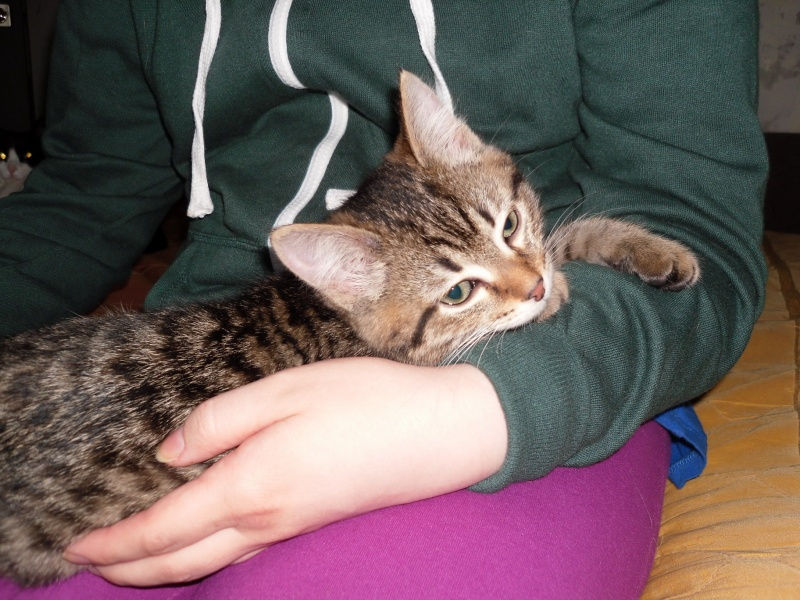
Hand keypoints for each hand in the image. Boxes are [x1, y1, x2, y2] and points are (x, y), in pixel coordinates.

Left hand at [63, 357, 506, 585]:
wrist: (443, 433)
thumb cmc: (367, 401)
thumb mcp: (287, 390)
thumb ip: (221, 420)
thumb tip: (170, 451)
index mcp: (250, 484)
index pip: (163, 528)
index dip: (115, 543)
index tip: (77, 543)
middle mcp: (265, 520)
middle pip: (181, 563)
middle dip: (130, 568)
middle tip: (93, 560)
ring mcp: (292, 528)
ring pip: (211, 564)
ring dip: (163, 568)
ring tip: (134, 559)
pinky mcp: (313, 523)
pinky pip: (244, 554)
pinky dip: (205, 558)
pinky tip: (206, 541)